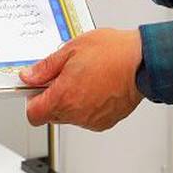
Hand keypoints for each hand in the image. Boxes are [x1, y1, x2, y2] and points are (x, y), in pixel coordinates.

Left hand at [20, 28, 143, 130]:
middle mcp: (77, 114)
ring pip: (69, 116)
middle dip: (52, 98)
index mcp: (64, 97)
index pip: (33, 114)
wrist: (143, 61)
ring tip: (84, 78)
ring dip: (70, 101)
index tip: (37, 87)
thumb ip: (45, 67)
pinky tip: (96, 86)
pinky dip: (87, 105)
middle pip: (51, 115)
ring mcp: (92, 120)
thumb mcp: (70, 50)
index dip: (32, 99)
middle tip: (63, 76)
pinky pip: (87, 117)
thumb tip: (29, 76)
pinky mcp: (106, 122)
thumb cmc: (112, 52)